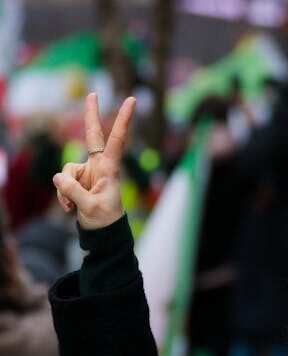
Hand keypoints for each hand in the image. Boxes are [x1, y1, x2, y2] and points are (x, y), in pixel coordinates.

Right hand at [53, 93, 135, 229]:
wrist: (102, 232)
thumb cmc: (104, 219)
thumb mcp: (90, 207)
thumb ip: (73, 191)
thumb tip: (58, 177)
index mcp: (110, 168)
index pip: (117, 140)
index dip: (123, 120)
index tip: (131, 101)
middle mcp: (99, 166)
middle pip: (92, 136)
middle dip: (90, 115)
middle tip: (93, 94)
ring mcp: (87, 172)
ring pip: (66, 171)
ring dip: (66, 190)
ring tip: (74, 206)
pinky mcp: (77, 179)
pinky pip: (62, 182)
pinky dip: (63, 195)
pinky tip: (71, 208)